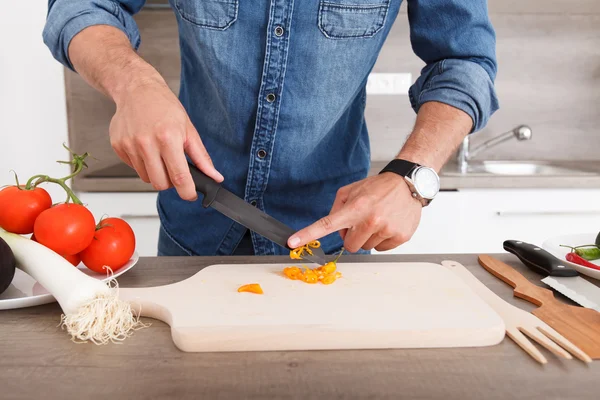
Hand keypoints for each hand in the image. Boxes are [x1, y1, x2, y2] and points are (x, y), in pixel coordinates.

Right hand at [109, 78, 222, 200]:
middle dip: (171, 183)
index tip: (191, 195)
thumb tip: (215, 176)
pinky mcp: (118, 147)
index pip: (179, 177)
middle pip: (161, 184)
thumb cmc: (164, 107)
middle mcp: (146, 143)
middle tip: (175, 169)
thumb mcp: (189, 130)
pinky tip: (147, 148)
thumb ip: (202, 157)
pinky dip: (143, 164)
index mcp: (168, 138)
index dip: (187, 192)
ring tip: (160, 154)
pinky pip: (134, 168)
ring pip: (147, 178)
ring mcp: (129, 146)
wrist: (137, 89)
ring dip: (156, 173)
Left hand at [288, 173, 421, 251]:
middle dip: (352, 237)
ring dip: (369, 237)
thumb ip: (337, 210)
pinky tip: (388, 224)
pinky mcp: (400, 237)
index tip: (292, 243)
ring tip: (379, 220)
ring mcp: (386, 230)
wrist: (408, 184)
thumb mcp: (351, 191)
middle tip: (362, 222)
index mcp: (355, 208)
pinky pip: (382, 249)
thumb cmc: (378, 188)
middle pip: (350, 245)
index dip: (307, 235)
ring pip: (366, 247)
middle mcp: (370, 220)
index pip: (326, 224)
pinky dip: (383, 239)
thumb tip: (336, 231)